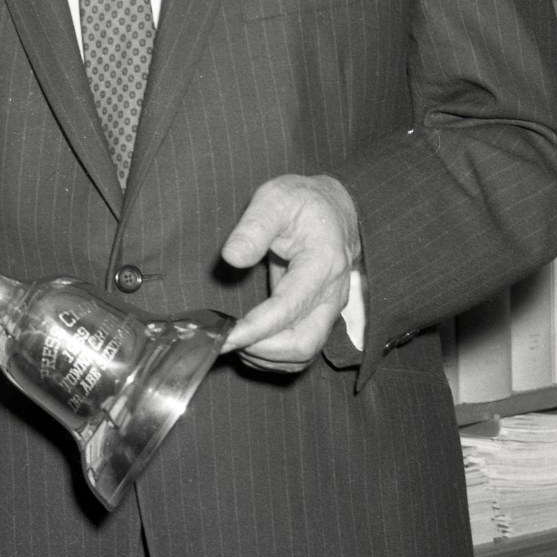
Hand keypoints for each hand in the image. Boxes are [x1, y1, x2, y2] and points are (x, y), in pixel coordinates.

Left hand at [219, 174, 361, 370]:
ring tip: (234, 339)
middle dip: (262, 351)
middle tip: (226, 340)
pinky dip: (275, 357)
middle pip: (303, 343)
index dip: (255, 329)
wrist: (333, 208)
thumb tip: (232, 258)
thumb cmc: (302, 202)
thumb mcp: (275, 199)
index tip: (224, 335)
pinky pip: (302, 351)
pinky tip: (250, 342)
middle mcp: (332, 294)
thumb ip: (253, 227)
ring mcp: (329, 309)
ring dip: (266, 356)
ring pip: (303, 354)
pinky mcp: (321, 317)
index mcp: (322, 264)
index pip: (289, 309)